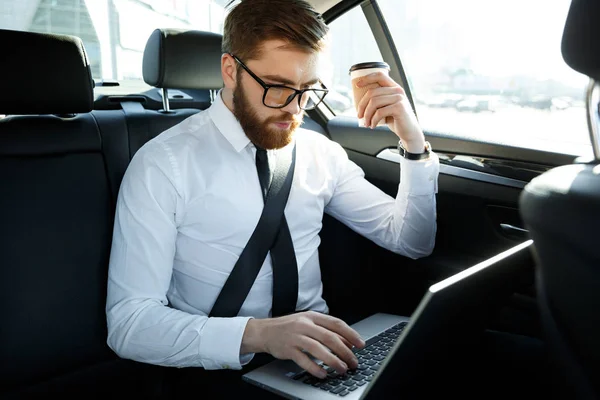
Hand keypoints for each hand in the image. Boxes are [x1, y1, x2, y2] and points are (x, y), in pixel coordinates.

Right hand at [241, 311, 365, 377]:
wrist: (264, 331)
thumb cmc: (289, 328)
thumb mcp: (307, 323)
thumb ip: (325, 330)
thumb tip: (347, 342)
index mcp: (312, 316)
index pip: (336, 324)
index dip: (350, 334)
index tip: (361, 344)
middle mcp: (305, 325)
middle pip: (330, 337)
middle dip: (345, 351)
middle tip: (353, 362)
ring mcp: (295, 336)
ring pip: (318, 349)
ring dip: (333, 360)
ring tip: (342, 369)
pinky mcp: (287, 349)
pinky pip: (304, 360)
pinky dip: (315, 368)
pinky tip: (323, 374)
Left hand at [355, 72, 425, 152]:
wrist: (408, 131)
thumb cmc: (395, 119)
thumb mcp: (386, 107)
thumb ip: (378, 100)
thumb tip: (359, 99)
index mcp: (394, 87)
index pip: (380, 75)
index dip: (367, 78)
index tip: (357, 85)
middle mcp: (398, 90)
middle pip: (372, 92)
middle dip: (362, 105)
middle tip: (359, 115)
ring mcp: (399, 98)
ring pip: (374, 102)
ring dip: (366, 114)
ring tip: (366, 123)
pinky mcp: (399, 108)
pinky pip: (379, 112)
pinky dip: (373, 120)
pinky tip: (372, 125)